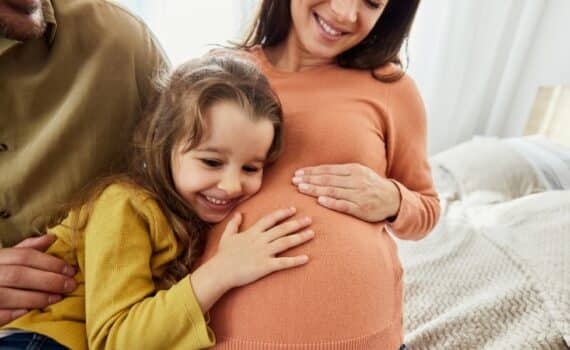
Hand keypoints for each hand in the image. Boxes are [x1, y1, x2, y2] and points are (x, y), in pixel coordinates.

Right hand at [0, 235, 77, 325]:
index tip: (70, 270)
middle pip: (18, 275)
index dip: (50, 262)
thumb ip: (27, 248)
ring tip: (57, 298)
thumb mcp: (8, 257)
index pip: (24, 255)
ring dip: (35, 298)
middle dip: (48, 280)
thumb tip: (51, 238)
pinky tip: (30, 312)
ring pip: (7, 295)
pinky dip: (13, 313)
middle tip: (70, 285)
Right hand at [191, 208, 312, 312]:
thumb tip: (238, 214)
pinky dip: (295, 261)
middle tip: (309, 219)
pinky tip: (306, 258)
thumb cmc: (223, 255)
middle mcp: (260, 240)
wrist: (220, 271)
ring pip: (285, 242)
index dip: (282, 213)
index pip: (270, 219)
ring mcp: (263, 252)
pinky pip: (283, 263)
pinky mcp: (265, 266)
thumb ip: (233, 224)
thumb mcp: (227, 236)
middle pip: (281, 229)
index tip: (293, 209)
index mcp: (252, 232)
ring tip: (312, 233)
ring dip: (299, 237)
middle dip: (296, 223)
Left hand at [292, 163, 400, 221]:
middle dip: (309, 180)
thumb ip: (340, 172)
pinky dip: (332, 202)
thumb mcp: (358, 173)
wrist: (392, 199)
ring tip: (301, 189)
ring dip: (315, 189)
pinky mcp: (361, 208)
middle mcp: (356, 180)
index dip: (311, 171)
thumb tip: (317, 172)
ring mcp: (359, 195)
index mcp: (354, 169)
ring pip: (333, 191)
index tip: (297, 173)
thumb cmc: (370, 185)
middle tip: (294, 181)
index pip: (328, 170)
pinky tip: (320, 201)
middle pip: (328, 179)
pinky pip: (344, 205)